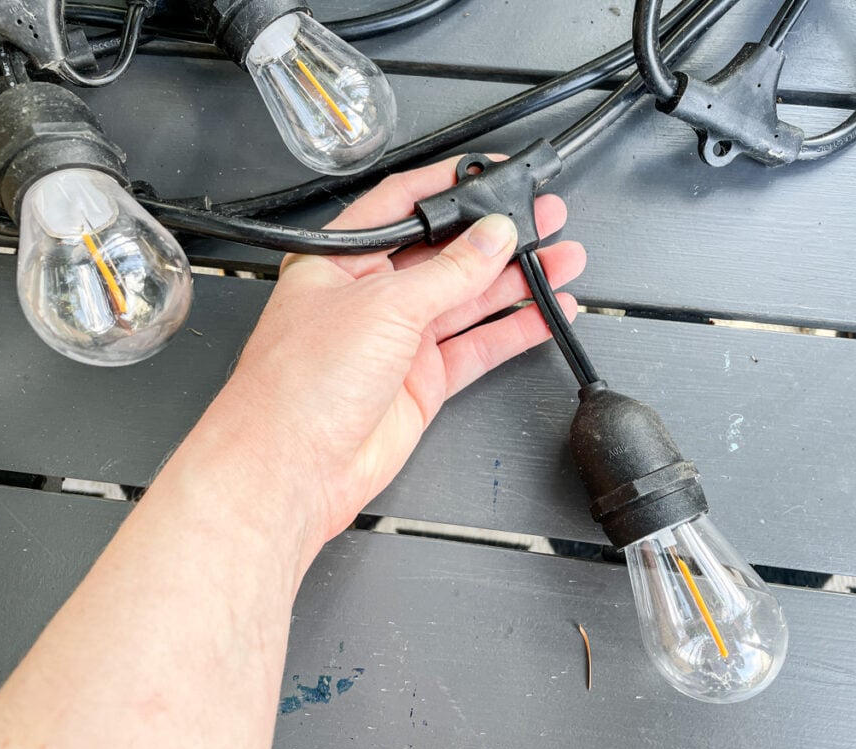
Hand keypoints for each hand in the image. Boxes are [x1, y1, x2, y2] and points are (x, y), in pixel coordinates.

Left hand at [212, 155, 585, 554]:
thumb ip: (447, 271)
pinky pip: (476, 347)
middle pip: (445, 254)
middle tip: (544, 218)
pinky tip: (545, 312)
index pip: (403, 205)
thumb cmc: (298, 384)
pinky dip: (514, 330)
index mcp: (340, 260)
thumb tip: (491, 237)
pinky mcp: (421, 381)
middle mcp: (369, 296)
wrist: (294, 468)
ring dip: (516, 281)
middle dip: (496, 237)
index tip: (495, 174)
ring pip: (468, 300)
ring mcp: (397, 341)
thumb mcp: (381, 305)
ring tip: (562, 259)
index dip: (451, 187)